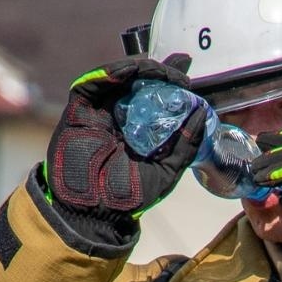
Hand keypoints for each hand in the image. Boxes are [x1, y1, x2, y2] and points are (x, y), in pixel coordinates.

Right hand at [45, 57, 205, 243]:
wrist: (95, 213)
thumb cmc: (128, 197)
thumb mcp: (167, 170)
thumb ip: (185, 145)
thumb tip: (203, 114)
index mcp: (136, 129)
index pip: (153, 97)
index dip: (169, 80)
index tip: (187, 70)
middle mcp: (116, 116)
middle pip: (137, 82)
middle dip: (159, 70)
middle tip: (181, 68)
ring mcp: (97, 112)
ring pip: (118, 77)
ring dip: (141, 68)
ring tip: (164, 70)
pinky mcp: (78, 111)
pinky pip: (93, 83)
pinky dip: (113, 72)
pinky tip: (133, 69)